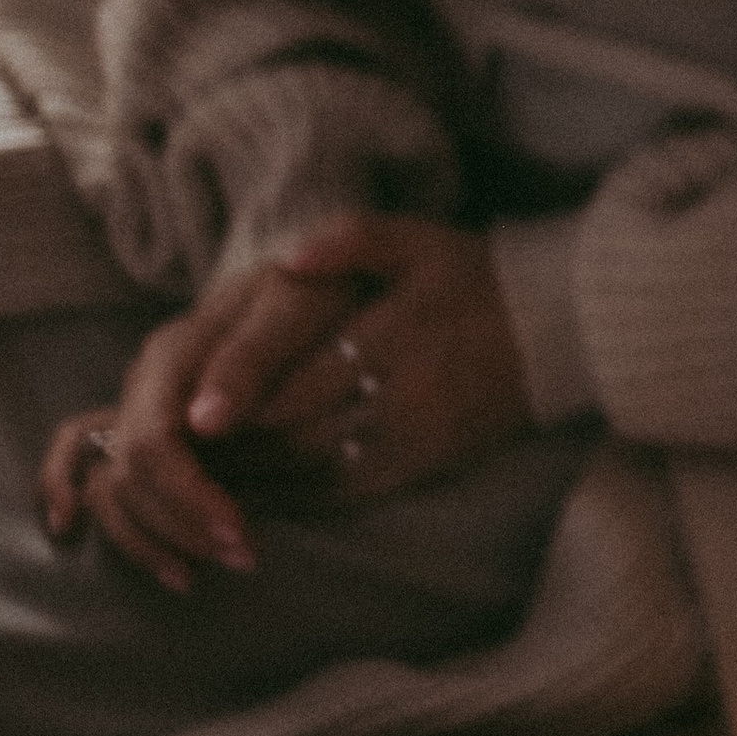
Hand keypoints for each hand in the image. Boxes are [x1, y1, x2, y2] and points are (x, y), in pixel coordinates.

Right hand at [38, 258, 361, 590]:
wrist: (323, 275)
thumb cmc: (318, 287)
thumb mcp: (298, 303)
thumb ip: (254, 353)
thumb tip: (205, 423)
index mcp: (175, 351)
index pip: (154, 442)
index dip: (189, 497)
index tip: (242, 535)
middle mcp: (149, 381)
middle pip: (131, 472)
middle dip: (182, 524)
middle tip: (247, 557)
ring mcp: (146, 405)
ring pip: (112, 485)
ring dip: (149, 536)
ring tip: (200, 575)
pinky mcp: (156, 425)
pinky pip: (99, 473)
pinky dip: (96, 508)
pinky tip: (91, 540)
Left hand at [39, 216, 533, 593]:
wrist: (560, 331)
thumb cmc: (474, 277)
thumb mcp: (419, 238)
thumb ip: (351, 239)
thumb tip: (286, 259)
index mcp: (394, 331)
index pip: (301, 376)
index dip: (243, 400)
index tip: (192, 415)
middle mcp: (404, 390)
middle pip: (300, 431)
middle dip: (235, 448)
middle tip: (177, 452)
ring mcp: (416, 434)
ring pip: (318, 469)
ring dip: (257, 479)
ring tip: (202, 476)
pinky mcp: (426, 464)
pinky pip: (350, 491)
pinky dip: (297, 497)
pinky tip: (260, 492)